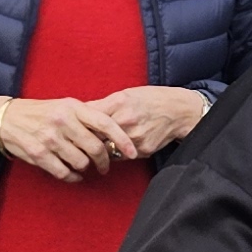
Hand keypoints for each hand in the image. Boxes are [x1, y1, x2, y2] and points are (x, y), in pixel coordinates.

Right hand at [0, 95, 126, 181]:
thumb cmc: (41, 112)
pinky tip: (73, 174)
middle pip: (95, 147)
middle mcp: (63, 122)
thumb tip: (115, 131)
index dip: (122, 139)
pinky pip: (64, 172)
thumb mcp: (64, 105)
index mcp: (72, 107)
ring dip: (86, 168)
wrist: (6, 118)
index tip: (132, 152)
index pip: (105, 124)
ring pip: (81, 162)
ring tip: (84, 166)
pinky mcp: (39, 154)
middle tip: (105, 166)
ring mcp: (50, 139)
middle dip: (104, 161)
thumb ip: (86, 116)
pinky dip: (73, 177)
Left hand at [86, 83, 212, 158]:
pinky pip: (121, 157)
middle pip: (96, 136)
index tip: (72, 130)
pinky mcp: (143, 150)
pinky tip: (115, 149)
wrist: (178, 111)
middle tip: (78, 143)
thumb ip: (103, 104)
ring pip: (107, 150)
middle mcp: (126, 120)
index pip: (90, 118)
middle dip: (86, 140)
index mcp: (119, 103)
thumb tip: (79, 111)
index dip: (79, 126)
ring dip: (100, 150)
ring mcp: (135, 137)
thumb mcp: (126, 94)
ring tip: (94, 148)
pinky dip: (116, 154)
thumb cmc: (150, 99)